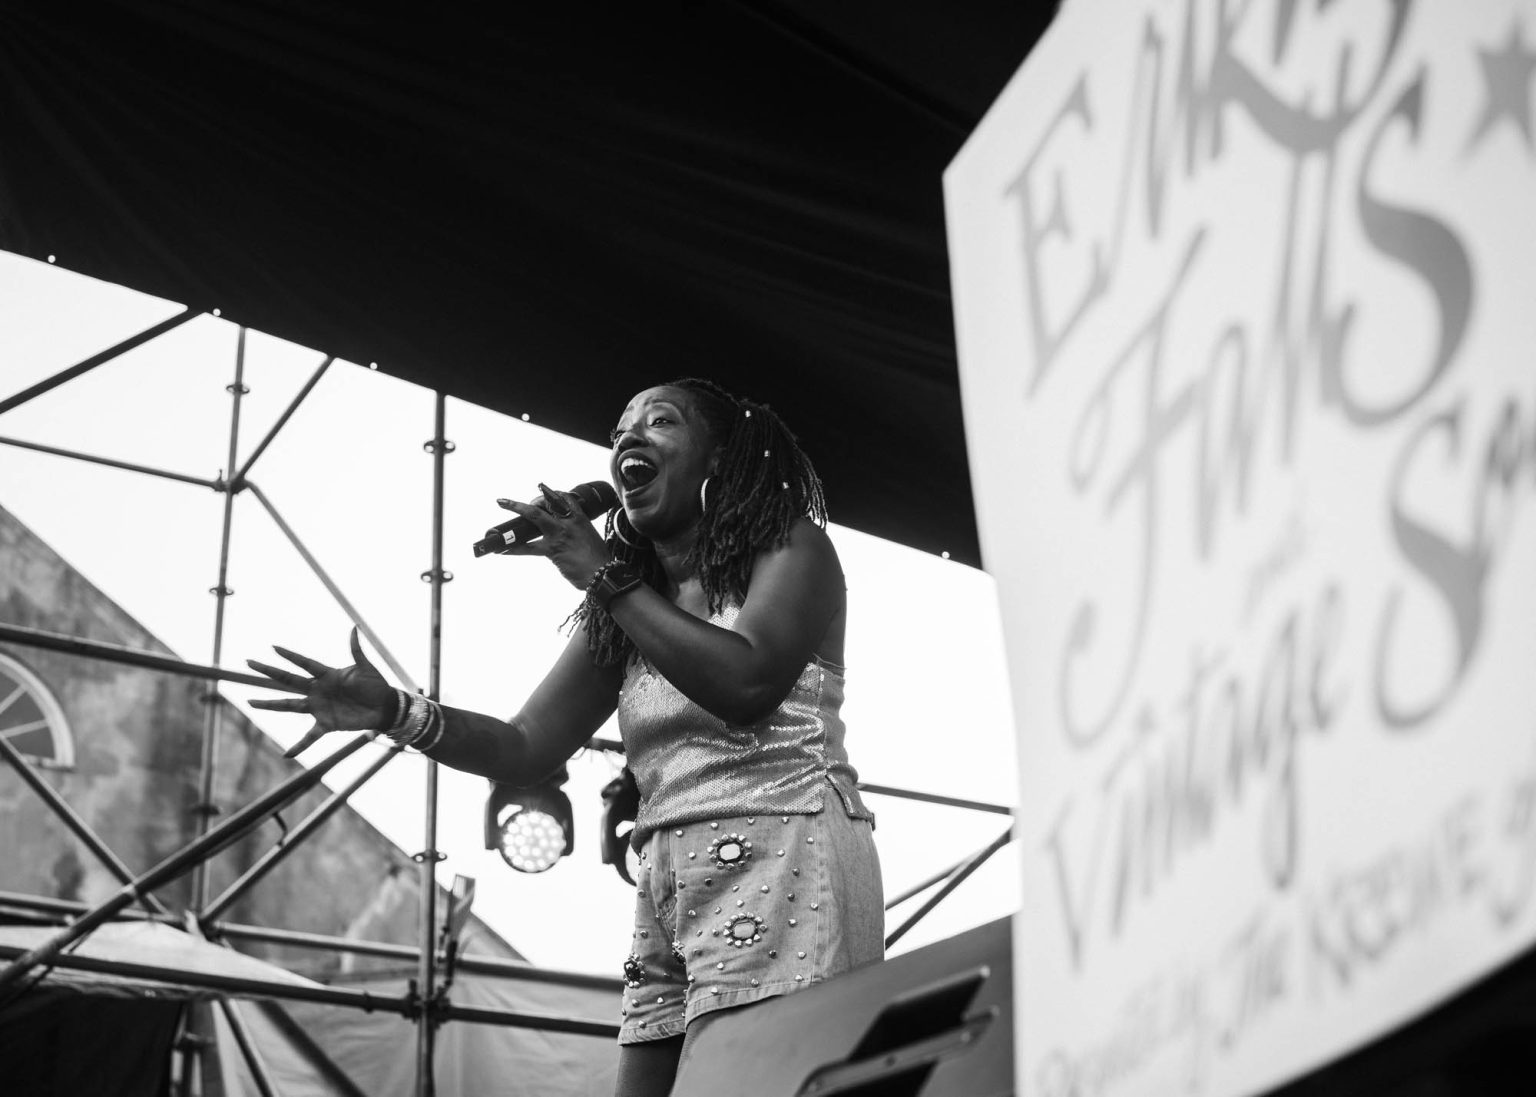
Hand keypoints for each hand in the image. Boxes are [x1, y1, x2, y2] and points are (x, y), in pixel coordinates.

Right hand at [247, 628, 395, 756]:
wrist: (385, 706)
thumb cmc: (376, 684)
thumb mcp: (365, 667)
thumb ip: (356, 649)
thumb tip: (354, 627)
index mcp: (327, 674)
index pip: (304, 662)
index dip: (289, 655)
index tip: (272, 647)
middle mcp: (318, 690)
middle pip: (288, 680)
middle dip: (269, 672)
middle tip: (249, 663)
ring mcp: (319, 707)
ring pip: (289, 705)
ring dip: (270, 704)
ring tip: (250, 703)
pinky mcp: (326, 724)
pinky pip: (310, 737)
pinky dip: (299, 746)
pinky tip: (286, 754)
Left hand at [493, 482, 609, 588]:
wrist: (603, 575)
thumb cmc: (598, 560)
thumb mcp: (590, 538)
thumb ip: (576, 533)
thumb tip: (563, 538)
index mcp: (580, 519)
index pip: (564, 498)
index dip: (551, 494)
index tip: (542, 494)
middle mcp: (568, 523)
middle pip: (546, 503)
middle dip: (530, 498)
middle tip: (508, 501)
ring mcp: (559, 535)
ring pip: (534, 516)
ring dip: (516, 509)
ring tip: (502, 505)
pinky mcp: (552, 550)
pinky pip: (528, 547)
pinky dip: (514, 549)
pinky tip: (503, 550)